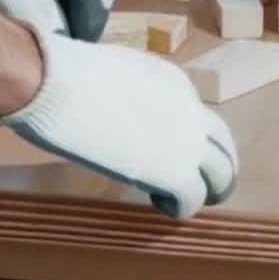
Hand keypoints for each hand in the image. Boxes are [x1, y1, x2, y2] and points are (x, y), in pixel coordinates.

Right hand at [0, 32, 238, 217]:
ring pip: (222, 173)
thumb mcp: (113, 72)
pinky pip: (192, 199)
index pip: (195, 116)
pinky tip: (160, 205)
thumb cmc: (67, 72)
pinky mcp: (174, 172)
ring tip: (190, 201)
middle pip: (223, 145)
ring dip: (210, 190)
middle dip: (217, 167)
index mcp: (174, 82)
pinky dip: (180, 207)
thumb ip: (126, 91)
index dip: (184, 137)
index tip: (164, 149)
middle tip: (205, 186)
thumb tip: (113, 103)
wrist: (55, 82)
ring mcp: (187, 142)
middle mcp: (190, 109)